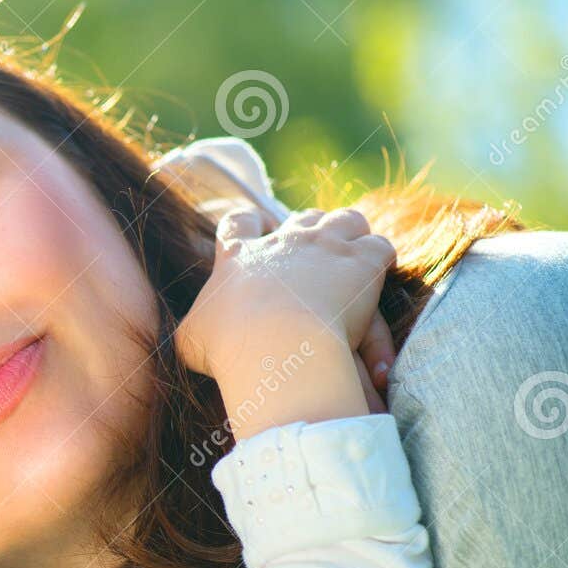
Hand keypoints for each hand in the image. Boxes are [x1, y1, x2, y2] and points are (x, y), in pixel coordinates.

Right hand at [176, 205, 397, 441]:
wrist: (275, 349)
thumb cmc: (227, 349)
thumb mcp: (190, 341)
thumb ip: (192, 330)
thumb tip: (187, 338)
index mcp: (239, 256)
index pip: (239, 223)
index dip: (249, 226)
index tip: (256, 237)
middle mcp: (283, 241)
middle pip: (302, 218)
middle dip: (309, 233)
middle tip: (312, 258)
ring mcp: (326, 246)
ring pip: (346, 219)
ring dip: (350, 236)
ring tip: (352, 258)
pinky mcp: (362, 261)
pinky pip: (380, 246)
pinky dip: (380, 259)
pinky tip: (379, 275)